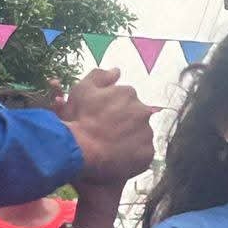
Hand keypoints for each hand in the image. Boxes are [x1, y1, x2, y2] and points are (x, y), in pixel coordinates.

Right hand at [63, 69, 155, 185]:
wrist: (81, 149)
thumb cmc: (80, 118)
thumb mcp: (82, 90)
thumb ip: (100, 76)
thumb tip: (116, 71)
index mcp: (128, 94)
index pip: (126, 99)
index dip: (113, 109)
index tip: (103, 117)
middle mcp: (143, 111)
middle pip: (136, 116)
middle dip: (125, 122)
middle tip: (108, 132)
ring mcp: (147, 133)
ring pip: (141, 134)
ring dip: (131, 137)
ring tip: (113, 145)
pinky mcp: (148, 153)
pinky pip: (144, 152)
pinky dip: (134, 154)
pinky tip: (120, 156)